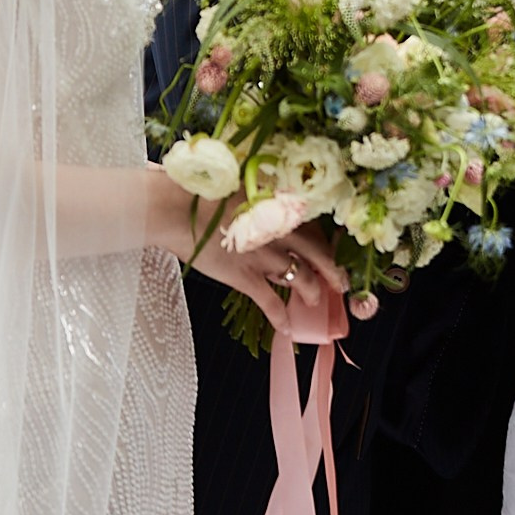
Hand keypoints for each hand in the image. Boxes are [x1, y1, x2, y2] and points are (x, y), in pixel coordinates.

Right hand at [152, 172, 349, 340]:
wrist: (174, 208)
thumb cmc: (202, 192)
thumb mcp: (241, 185)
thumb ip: (262, 200)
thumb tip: (271, 208)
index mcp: (279, 205)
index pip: (314, 226)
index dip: (325, 242)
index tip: (332, 250)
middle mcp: (279, 230)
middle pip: (318, 254)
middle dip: (333, 272)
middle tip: (340, 283)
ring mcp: (264, 255)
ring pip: (301, 278)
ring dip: (311, 293)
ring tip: (313, 301)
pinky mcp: (245, 277)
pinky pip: (270, 302)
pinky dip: (280, 317)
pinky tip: (287, 328)